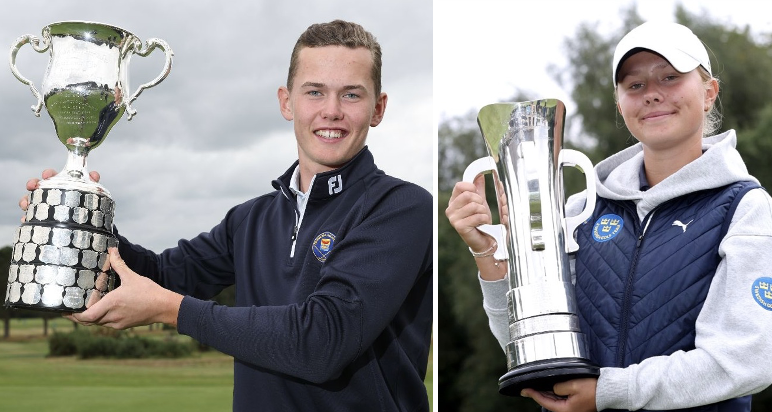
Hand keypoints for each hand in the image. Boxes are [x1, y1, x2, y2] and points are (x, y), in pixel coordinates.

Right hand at [19, 169, 100, 221]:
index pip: (52, 175)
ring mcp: (43, 205)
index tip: (46, 175)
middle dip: (33, 183)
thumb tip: (94, 175)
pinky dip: (27, 217)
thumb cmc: (86, 203)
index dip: (48, 174)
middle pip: (37, 185)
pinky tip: (26, 219)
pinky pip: (30, 217)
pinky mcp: (40, 218)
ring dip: (25, 200)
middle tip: (32, 185)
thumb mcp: (90, 193)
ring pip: (30, 200)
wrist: (86, 223)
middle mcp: (49, 193)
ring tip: (25, 204)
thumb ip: (91, 184)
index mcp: (60, 184)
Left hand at [66, 248, 182, 329]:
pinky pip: (107, 324)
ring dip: (90, 317)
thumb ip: (119, 264)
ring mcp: (118, 323)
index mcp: (111, 304)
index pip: (86, 316)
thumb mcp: (132, 277)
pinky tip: (102, 311)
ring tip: (83, 308)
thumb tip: (112, 250)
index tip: (65, 310)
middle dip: (78, 317)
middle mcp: (112, 316)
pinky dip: (101, 319)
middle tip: (69, 309)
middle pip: (88, 322)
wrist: (163, 307)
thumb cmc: (149, 292)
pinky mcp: (124, 325)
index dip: (73, 315)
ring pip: (97, 323)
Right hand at [445, 174, 494, 252]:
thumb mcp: (480, 202)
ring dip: (483, 211)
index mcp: (453, 201)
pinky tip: (483, 224)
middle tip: (481, 209)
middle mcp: (450, 209)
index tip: (478, 194)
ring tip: (482, 218)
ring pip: (473, 206)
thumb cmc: (481, 221)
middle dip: (480, 201)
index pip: (459, 186)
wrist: (485, 239)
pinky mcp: (460, 227)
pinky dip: (484, 219)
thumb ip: (478, 188)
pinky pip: (477, 216)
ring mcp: (453, 219)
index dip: (472, 188)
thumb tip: (479, 175)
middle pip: (467, 195)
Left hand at [521, 378, 597, 411]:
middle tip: (527, 388)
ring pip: (554, 401)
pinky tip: (550, 388)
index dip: (533, 394)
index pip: (544, 402)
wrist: (608, 391)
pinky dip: (554, 394)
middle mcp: (568, 411)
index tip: (524, 390)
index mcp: (566, 410)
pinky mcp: (576, 404)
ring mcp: (572, 408)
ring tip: (536, 387)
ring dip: (546, 394)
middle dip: (538, 394)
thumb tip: (553, 388)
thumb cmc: (593, 389)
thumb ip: (558, 387)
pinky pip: (561, 399)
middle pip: (548, 402)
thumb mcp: (572, 385)